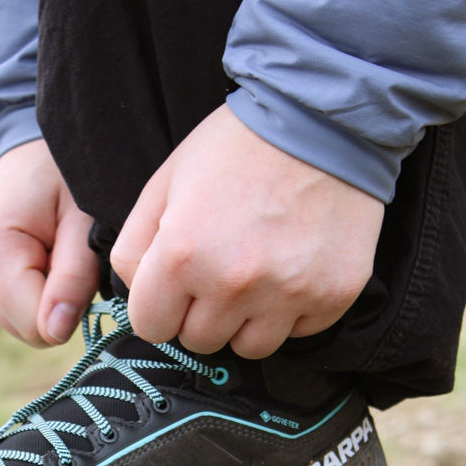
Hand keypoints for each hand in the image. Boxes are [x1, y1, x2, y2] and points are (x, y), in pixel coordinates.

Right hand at [0, 139, 99, 345]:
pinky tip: (43, 257)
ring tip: (57, 252)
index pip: (34, 324)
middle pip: (26, 328)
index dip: (69, 309)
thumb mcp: (84, 222)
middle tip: (71, 256)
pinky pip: (12, 309)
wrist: (35, 144)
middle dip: (58, 305)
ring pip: (19, 323)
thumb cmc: (68, 175)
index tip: (83, 268)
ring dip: (48, 300)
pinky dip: (35, 293)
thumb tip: (55, 333)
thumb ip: (72, 279)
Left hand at [110, 105, 383, 357]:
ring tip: (255, 274)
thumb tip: (135, 298)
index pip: (151, 328)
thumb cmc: (235, 149)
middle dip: (201, 313)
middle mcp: (233, 284)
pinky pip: (297, 333)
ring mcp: (287, 295)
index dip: (159, 307)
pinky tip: (292, 268)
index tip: (175, 285)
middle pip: (198, 342)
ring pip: (248, 348)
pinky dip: (291, 311)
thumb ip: (133, 248)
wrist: (323, 118)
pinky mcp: (331, 297)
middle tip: (220, 269)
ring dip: (245, 321)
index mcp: (181, 256)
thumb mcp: (164, 184)